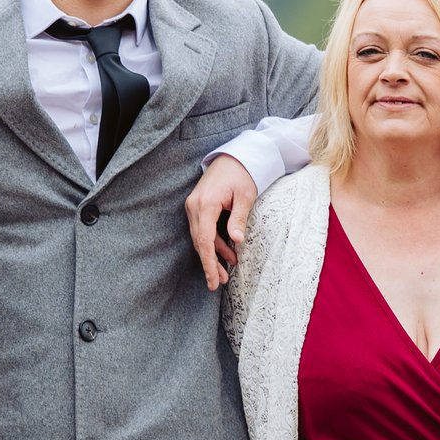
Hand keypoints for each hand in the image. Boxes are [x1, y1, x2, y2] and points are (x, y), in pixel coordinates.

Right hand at [187, 154, 256, 288]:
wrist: (235, 156)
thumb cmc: (243, 174)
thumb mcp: (245, 196)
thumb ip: (239, 218)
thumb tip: (236, 240)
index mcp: (206, 204)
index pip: (204, 240)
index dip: (208, 263)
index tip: (213, 280)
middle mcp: (194, 206)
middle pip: (199, 241)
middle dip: (210, 264)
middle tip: (220, 283)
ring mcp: (194, 205)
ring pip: (201, 237)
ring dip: (213, 255)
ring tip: (226, 273)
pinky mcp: (198, 206)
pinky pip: (203, 229)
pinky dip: (214, 242)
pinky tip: (226, 254)